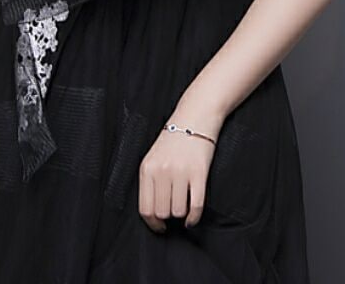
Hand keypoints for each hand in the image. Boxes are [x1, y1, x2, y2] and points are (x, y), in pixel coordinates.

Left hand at [138, 110, 222, 232]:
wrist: (195, 117)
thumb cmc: (174, 139)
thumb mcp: (153, 157)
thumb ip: (150, 182)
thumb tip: (153, 214)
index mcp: (147, 168)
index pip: (146, 208)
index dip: (153, 223)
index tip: (160, 226)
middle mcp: (162, 171)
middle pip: (162, 212)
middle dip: (168, 217)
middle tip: (173, 210)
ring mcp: (181, 172)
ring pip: (178, 211)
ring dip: (182, 214)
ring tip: (184, 205)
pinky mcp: (199, 173)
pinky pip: (196, 207)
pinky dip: (194, 217)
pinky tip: (192, 216)